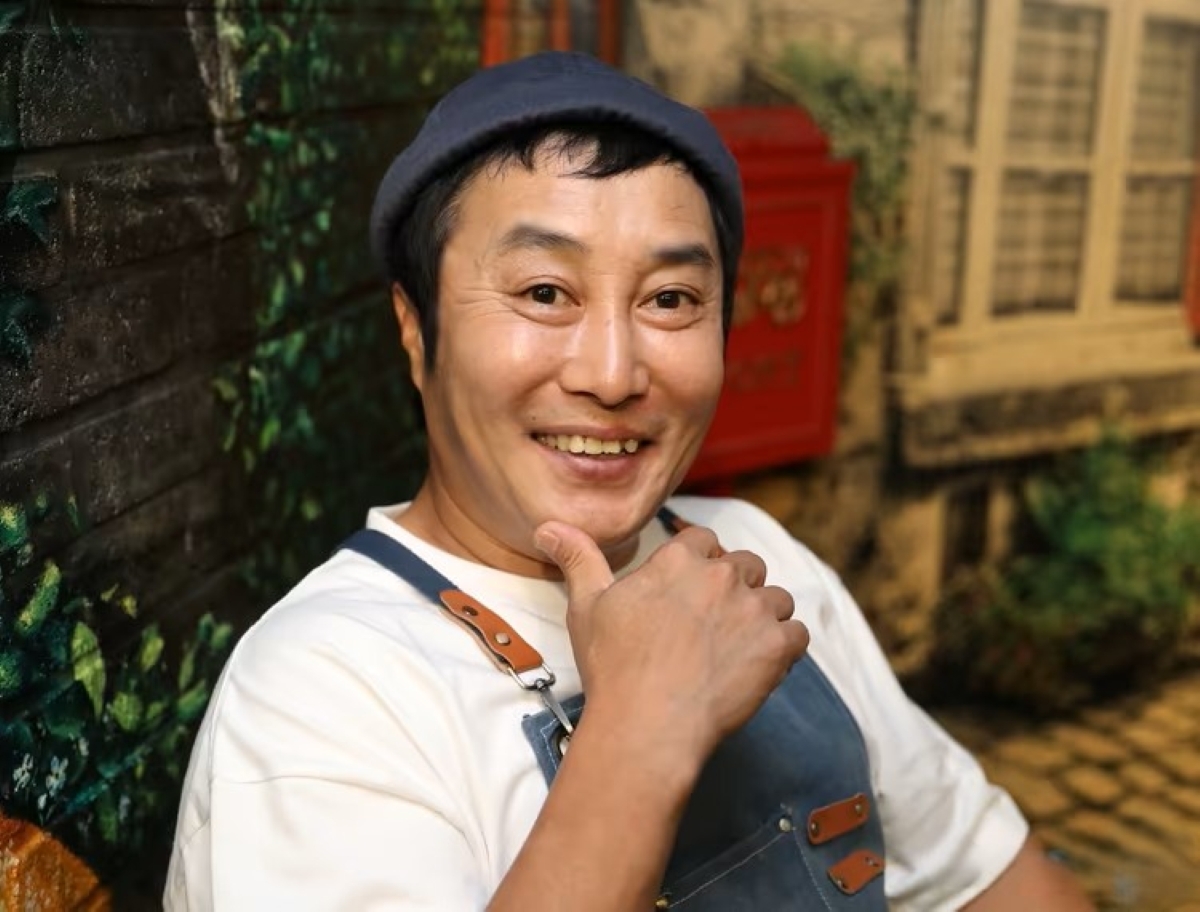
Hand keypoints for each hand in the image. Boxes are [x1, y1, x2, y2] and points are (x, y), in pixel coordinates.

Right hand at [535, 521, 808, 767]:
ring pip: (776, 599)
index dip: (700, 564)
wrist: (647, 725)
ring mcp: (753, 610)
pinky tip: (760, 666)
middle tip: (712, 625)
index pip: (704, 541)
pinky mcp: (777, 648)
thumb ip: (578, 558)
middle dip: (735, 588)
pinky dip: (785, 648)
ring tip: (738, 647)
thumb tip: (549, 526)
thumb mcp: (587, 607)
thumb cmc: (613, 667)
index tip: (690, 591)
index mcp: (680, 560)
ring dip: (763, 617)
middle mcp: (722, 576)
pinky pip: (797, 634)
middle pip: (746, 565)